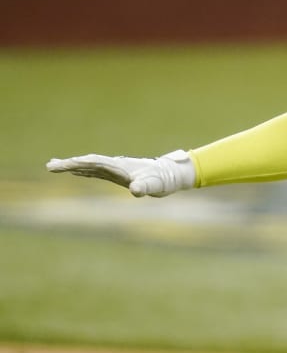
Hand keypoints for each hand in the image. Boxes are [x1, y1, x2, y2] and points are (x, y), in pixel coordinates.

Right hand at [47, 150, 195, 197]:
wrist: (171, 176)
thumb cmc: (162, 180)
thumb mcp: (154, 185)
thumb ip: (145, 186)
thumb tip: (136, 190)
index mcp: (119, 165)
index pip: (93, 162)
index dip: (76, 163)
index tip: (61, 165)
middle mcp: (115, 165)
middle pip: (88, 162)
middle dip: (69, 164)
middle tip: (49, 165)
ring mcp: (116, 169)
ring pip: (90, 166)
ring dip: (74, 166)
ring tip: (55, 166)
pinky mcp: (119, 174)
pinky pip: (97, 171)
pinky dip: (84, 170)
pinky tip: (77, 172)